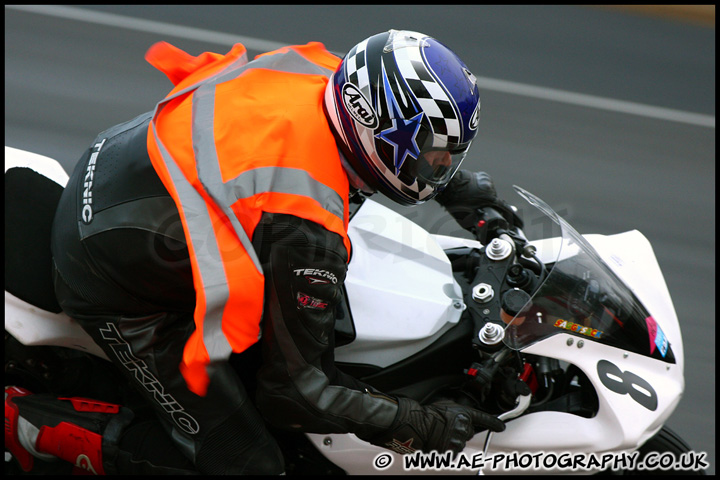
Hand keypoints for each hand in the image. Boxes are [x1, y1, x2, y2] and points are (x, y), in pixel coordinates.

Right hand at [361, 397, 503, 454]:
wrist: (417, 424)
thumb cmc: (428, 413)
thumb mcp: (446, 403)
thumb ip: (458, 407)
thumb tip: (462, 408)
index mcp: (465, 415)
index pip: (484, 419)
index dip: (495, 423)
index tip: (501, 426)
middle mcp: (464, 428)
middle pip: (468, 432)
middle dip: (461, 429)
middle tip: (447, 426)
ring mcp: (458, 441)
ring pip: (460, 441)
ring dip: (453, 439)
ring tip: (440, 433)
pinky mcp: (451, 451)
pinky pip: (453, 450)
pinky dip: (447, 447)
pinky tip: (439, 440)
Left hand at [436, 170, 522, 230]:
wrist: (446, 187)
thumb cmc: (453, 203)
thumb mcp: (465, 221)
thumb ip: (477, 228)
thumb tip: (483, 237)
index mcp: (488, 200)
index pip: (506, 211)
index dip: (514, 219)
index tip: (518, 224)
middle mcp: (490, 189)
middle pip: (498, 203)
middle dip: (494, 210)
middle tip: (484, 212)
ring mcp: (487, 181)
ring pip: (492, 195)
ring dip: (487, 200)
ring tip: (474, 202)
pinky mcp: (483, 176)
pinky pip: (487, 186)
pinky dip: (484, 191)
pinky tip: (474, 193)